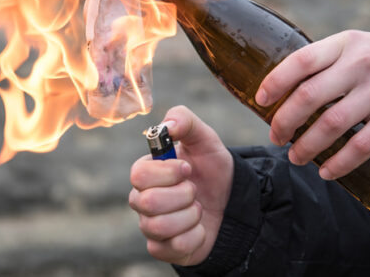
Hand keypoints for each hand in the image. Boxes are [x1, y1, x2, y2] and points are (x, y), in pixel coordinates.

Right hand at [128, 105, 232, 265]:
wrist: (232, 201)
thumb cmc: (211, 168)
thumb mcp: (204, 138)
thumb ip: (184, 120)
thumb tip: (166, 125)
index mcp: (146, 173)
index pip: (138, 174)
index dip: (168, 172)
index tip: (188, 169)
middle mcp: (142, 200)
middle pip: (148, 202)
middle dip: (183, 194)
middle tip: (195, 190)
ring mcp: (150, 226)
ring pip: (159, 226)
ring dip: (191, 215)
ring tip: (198, 208)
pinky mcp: (162, 249)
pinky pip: (174, 247)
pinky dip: (195, 235)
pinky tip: (199, 227)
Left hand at [255, 30, 369, 179]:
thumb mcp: (356, 47)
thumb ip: (325, 62)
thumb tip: (282, 90)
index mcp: (346, 44)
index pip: (302, 61)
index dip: (276, 81)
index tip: (260, 100)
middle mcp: (361, 65)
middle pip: (310, 96)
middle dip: (285, 121)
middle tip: (276, 136)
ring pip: (332, 125)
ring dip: (307, 146)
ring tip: (295, 157)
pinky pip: (361, 147)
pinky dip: (339, 164)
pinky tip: (326, 171)